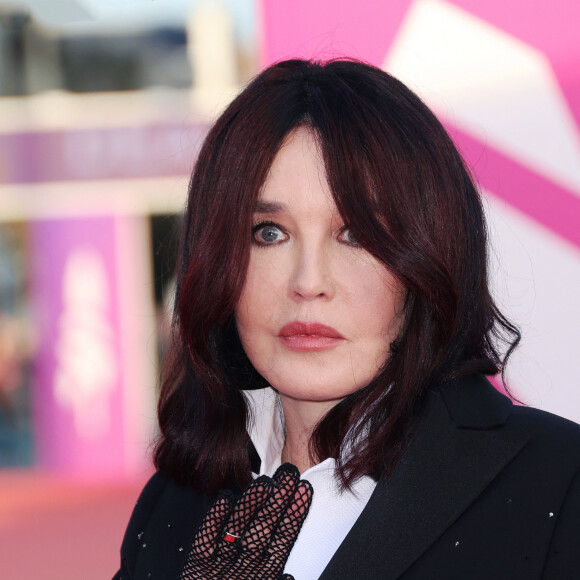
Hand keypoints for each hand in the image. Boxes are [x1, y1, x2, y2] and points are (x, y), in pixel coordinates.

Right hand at [180, 463, 312, 578]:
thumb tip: (290, 578)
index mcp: (263, 578)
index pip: (282, 542)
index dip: (294, 517)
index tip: (305, 490)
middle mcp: (242, 571)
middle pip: (261, 530)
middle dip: (276, 502)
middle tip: (289, 472)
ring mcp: (219, 570)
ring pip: (236, 532)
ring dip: (248, 506)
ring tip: (263, 482)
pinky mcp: (195, 570)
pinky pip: (205, 543)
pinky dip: (213, 523)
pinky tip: (224, 499)